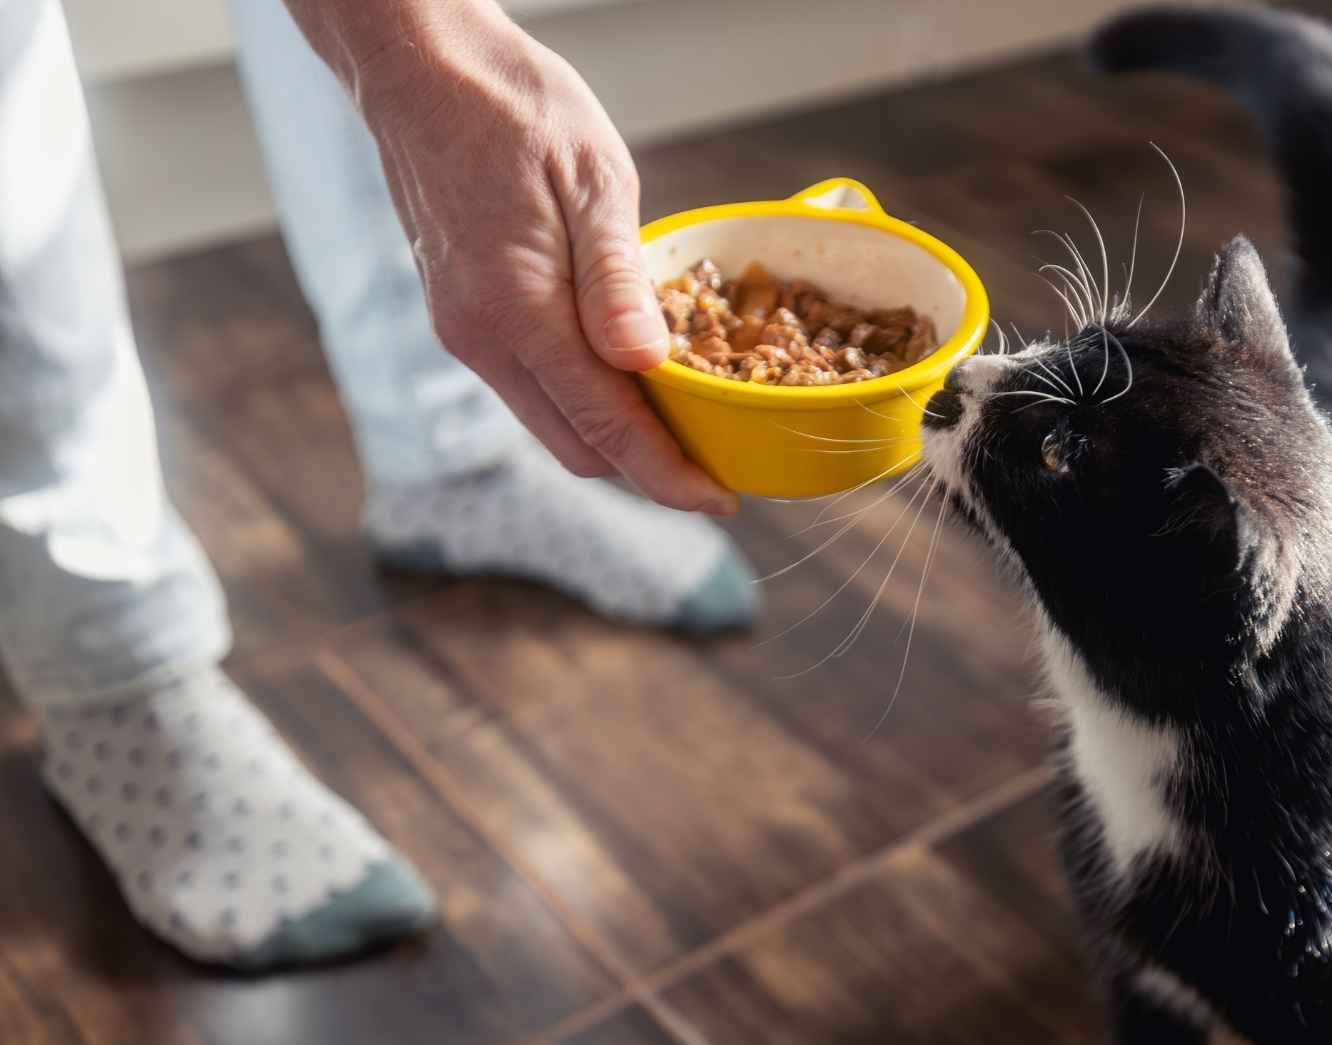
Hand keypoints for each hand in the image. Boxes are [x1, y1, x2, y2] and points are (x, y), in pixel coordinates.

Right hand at [293, 2, 736, 513]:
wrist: (424, 71)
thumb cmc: (516, 109)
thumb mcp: (593, 180)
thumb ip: (615, 281)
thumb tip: (645, 364)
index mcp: (517, 310)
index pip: (605, 427)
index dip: (668, 474)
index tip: (720, 501)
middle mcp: (480, 337)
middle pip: (577, 447)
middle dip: (647, 467)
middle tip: (716, 459)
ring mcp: (464, 332)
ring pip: (551, 423)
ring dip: (615, 436)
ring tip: (684, 423)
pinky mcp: (462, 317)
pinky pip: (531, 387)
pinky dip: (583, 399)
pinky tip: (630, 372)